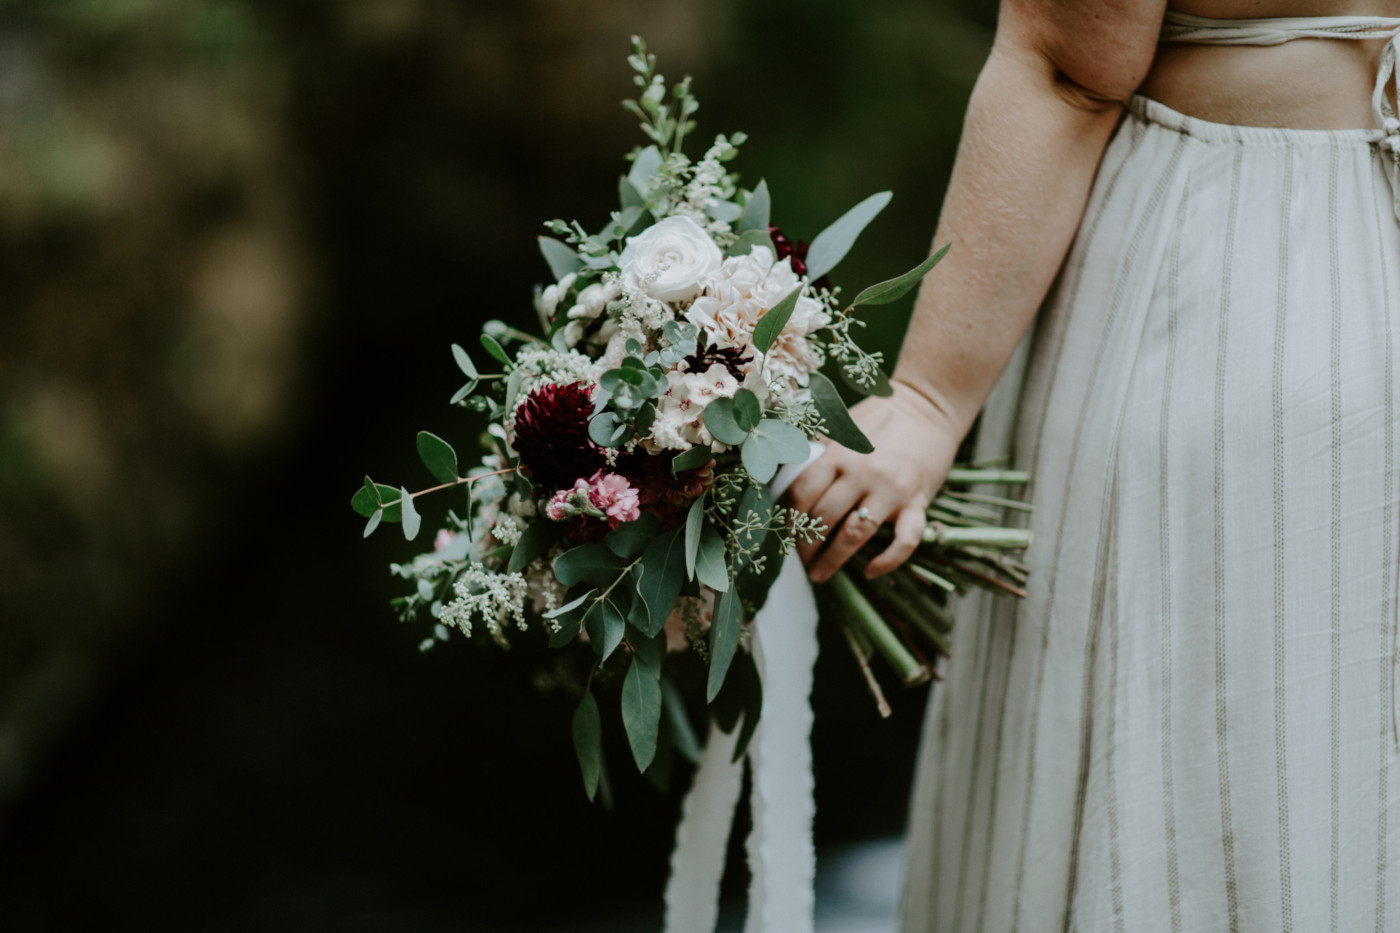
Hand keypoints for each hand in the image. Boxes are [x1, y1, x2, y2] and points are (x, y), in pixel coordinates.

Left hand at [783, 381, 960, 582]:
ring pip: (855, 534)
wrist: (929, 407)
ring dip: (834, 560)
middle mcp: (862, 473)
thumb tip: (784, 470)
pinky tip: (871, 572)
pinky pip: (905, 540)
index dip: (788, 518)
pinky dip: (888, 561)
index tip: (784, 532)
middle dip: (806, 545)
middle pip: (823, 517)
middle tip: (800, 560)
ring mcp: (892, 490)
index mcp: (839, 454)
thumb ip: (818, 449)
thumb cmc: (881, 416)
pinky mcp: (918, 503)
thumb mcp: (844, 427)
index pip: (802, 493)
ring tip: (820, 575)